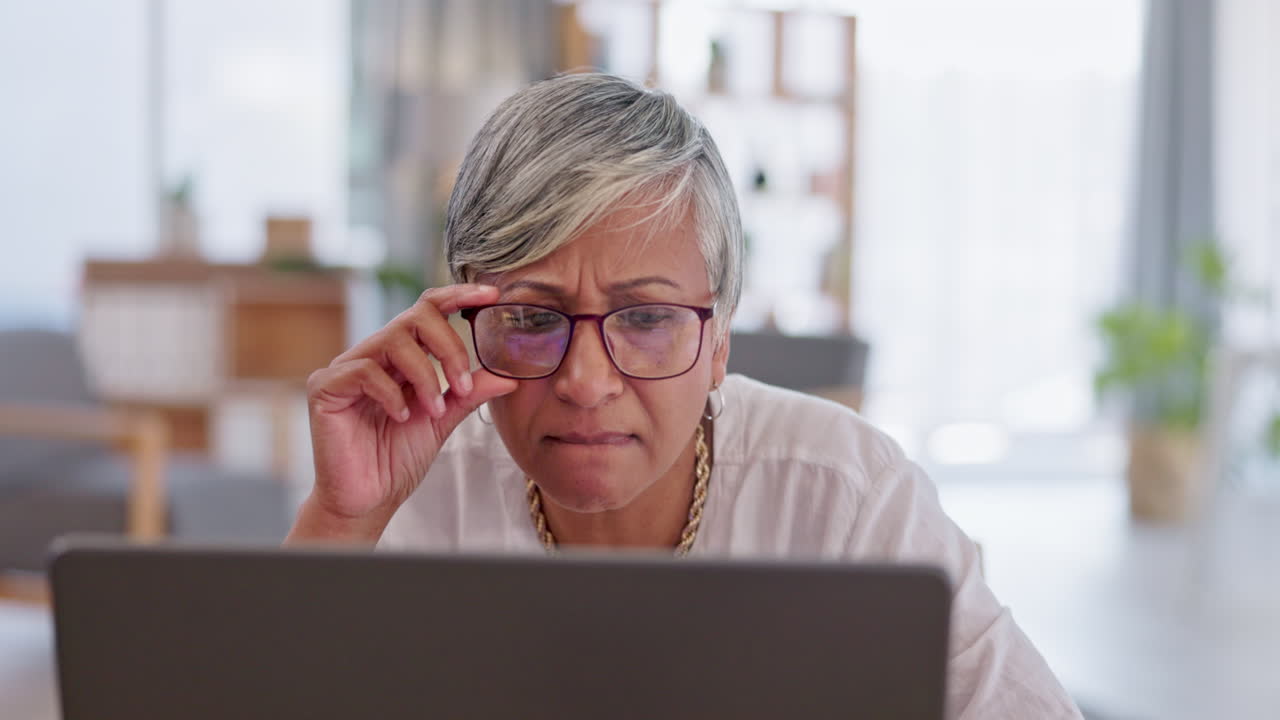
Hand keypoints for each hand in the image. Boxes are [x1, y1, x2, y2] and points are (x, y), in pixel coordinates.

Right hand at [290, 284, 516, 541]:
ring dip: (424, 375)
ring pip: (392, 340)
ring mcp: (346, 368)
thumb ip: (469, 393)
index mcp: (399, 358)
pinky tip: (401, 417)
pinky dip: (391, 393)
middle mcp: (372, 355)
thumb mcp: (443, 420)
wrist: (368, 499)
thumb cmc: (397, 458)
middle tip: (462, 383)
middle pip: (414, 317)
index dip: (456, 296)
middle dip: (448, 347)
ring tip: (433, 409)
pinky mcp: (325, 387)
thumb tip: (509, 376)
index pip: (426, 311)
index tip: (490, 296)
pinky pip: (364, 371)